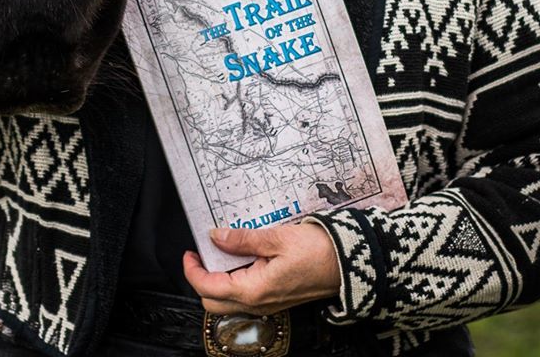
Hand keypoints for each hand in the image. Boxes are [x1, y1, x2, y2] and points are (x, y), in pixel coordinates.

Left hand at [183, 222, 340, 314]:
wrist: (350, 264)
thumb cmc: (318, 252)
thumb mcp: (276, 237)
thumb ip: (243, 239)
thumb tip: (216, 236)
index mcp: (254, 290)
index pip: (208, 288)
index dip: (193, 271)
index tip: (189, 252)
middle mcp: (259, 302)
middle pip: (214, 300)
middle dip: (202, 278)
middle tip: (201, 252)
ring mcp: (268, 302)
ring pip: (230, 298)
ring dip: (219, 276)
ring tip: (222, 248)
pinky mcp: (276, 296)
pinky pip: (247, 291)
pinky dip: (237, 276)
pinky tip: (243, 254)